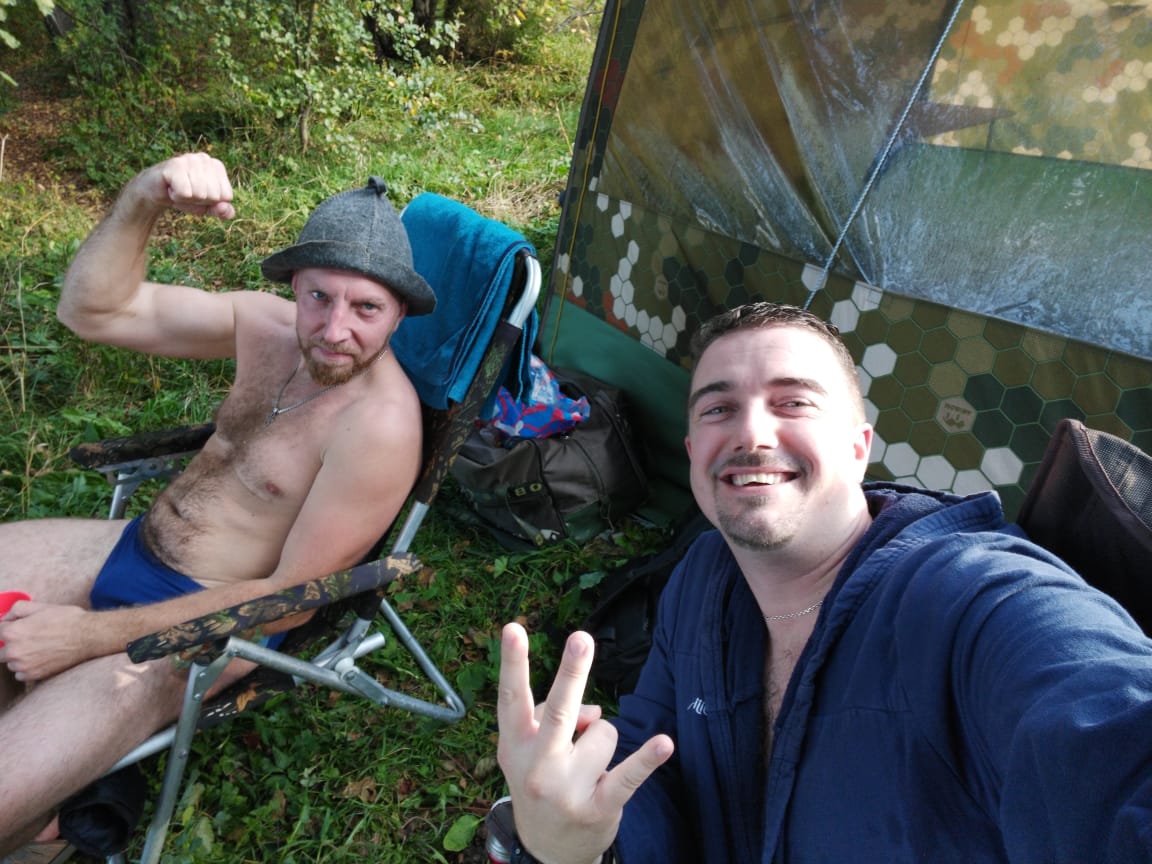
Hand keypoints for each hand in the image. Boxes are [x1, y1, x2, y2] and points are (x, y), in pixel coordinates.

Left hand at [0, 601, 96, 680]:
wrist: (87, 636)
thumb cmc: (65, 619)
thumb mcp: (40, 606)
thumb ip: (16, 609)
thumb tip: (5, 618)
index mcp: (12, 632)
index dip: (9, 627)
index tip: (20, 628)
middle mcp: (13, 651)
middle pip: (1, 650)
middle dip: (11, 644)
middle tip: (30, 639)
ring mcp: (23, 665)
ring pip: (10, 663)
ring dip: (18, 657)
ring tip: (37, 649)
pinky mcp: (33, 676)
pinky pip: (20, 675)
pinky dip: (26, 669)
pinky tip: (40, 659)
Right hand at [135, 153, 235, 219]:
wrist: (156, 192)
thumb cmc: (186, 197)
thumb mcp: (207, 207)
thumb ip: (222, 211)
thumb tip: (226, 209)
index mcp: (217, 166)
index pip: (226, 196)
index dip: (212, 202)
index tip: (199, 194)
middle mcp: (205, 158)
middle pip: (213, 196)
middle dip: (199, 200)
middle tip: (186, 191)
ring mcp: (189, 159)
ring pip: (199, 195)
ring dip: (186, 199)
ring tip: (178, 189)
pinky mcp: (175, 165)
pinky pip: (185, 193)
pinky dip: (177, 196)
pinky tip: (171, 187)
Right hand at [496, 623, 673, 863]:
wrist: (546, 850)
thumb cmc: (540, 781)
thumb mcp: (528, 752)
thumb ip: (551, 718)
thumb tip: (594, 713)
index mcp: (514, 744)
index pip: (512, 697)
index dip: (512, 662)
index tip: (514, 628)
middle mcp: (536, 766)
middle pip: (560, 710)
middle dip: (572, 672)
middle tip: (582, 637)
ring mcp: (566, 789)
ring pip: (604, 732)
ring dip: (603, 742)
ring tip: (589, 767)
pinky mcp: (597, 808)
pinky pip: (628, 775)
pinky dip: (647, 760)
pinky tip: (664, 744)